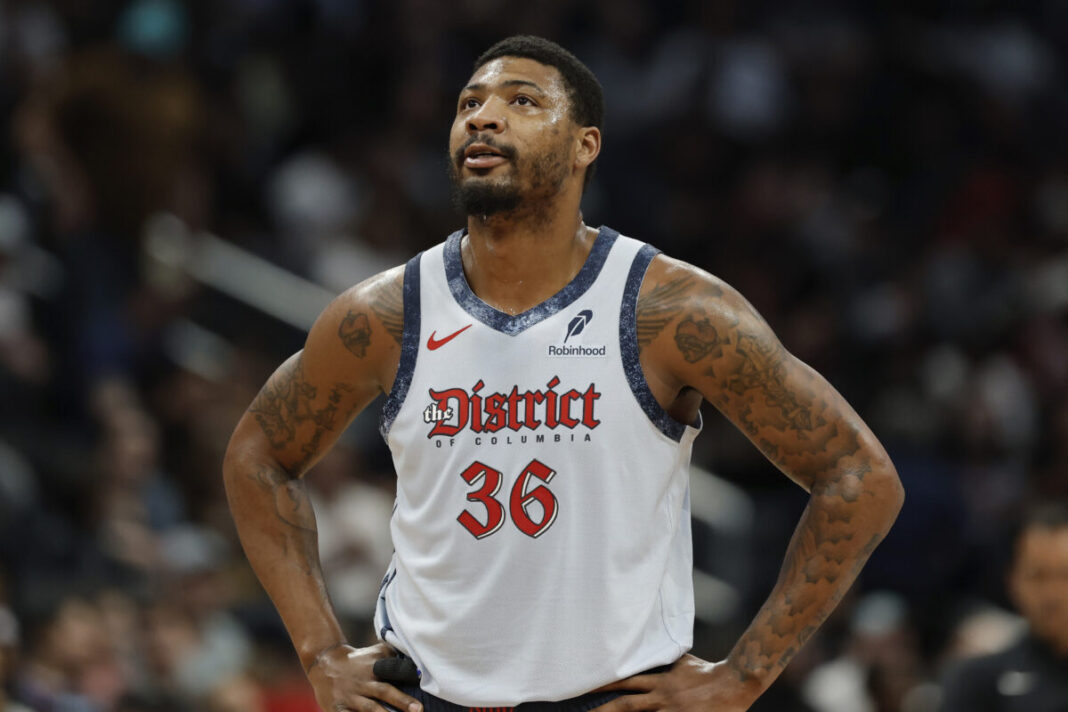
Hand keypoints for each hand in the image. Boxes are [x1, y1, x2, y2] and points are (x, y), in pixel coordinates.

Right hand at [306, 642, 422, 711]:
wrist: (324, 663)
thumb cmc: (358, 660)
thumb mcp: (375, 653)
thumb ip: (394, 656)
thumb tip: (418, 665)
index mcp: (374, 668)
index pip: (393, 670)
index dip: (406, 674)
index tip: (421, 679)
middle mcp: (362, 682)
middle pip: (383, 691)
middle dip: (401, 701)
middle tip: (419, 709)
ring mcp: (350, 697)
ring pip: (369, 709)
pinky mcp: (338, 709)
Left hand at [590, 655, 760, 711]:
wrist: (735, 684)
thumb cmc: (708, 672)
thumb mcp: (681, 662)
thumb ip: (662, 661)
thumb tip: (646, 652)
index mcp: (660, 682)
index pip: (624, 682)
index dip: (602, 684)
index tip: (582, 687)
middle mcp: (662, 699)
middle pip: (625, 707)